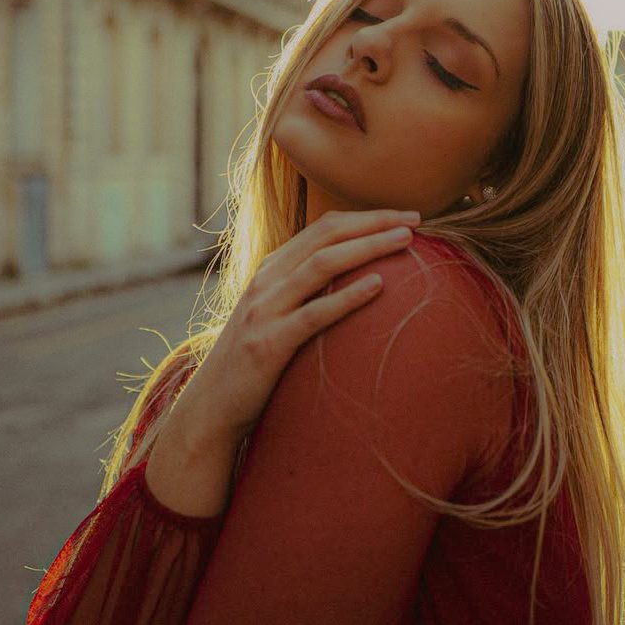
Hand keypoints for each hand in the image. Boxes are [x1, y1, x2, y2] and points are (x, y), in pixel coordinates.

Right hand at [174, 208, 421, 449]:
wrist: (209, 408)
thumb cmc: (252, 364)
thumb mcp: (275, 316)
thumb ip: (304, 294)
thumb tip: (357, 281)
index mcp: (270, 270)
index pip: (323, 228)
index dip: (366, 216)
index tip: (404, 216)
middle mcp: (266, 281)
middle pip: (326, 236)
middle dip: (374, 222)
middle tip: (416, 220)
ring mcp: (265, 310)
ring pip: (322, 264)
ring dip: (368, 247)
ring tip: (405, 242)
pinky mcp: (269, 344)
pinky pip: (314, 314)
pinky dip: (347, 296)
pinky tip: (378, 287)